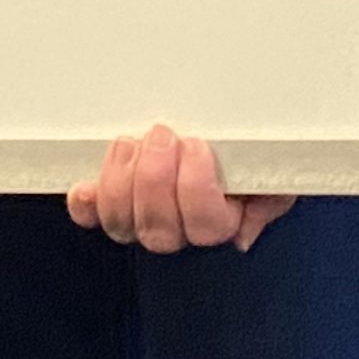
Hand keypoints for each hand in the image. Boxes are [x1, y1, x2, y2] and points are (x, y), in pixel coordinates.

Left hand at [68, 126, 293, 255]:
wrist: (218, 125)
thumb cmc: (246, 146)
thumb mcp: (272, 163)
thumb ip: (270, 195)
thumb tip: (244, 233)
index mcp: (219, 219)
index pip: (206, 225)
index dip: (196, 189)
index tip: (196, 145)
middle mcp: (178, 226)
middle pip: (160, 230)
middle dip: (156, 180)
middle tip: (162, 136)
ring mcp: (141, 214)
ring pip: (123, 224)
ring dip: (122, 182)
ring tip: (132, 142)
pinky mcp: (112, 197)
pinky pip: (92, 214)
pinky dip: (86, 203)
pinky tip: (86, 187)